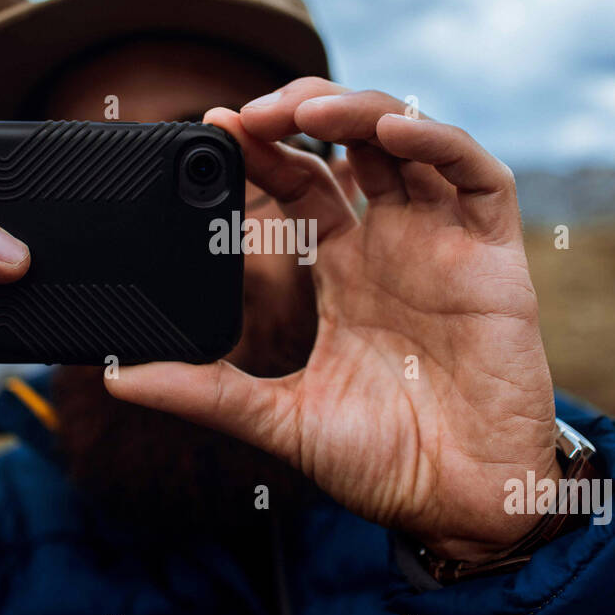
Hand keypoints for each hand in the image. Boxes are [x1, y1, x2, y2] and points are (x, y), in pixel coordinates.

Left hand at [108, 78, 556, 561]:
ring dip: (359, 110)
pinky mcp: (496, 256)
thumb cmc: (384, 463)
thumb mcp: (280, 418)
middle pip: (349, 144)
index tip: (214, 126)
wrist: (461, 506)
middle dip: (301, 112)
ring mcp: (445, 243)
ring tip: (307, 109)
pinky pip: (479, 176)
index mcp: (343, 271)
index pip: (299, 184)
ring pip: (408, 142)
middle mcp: (392, 244)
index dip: (262, 151)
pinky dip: (439, 141)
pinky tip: (390, 134)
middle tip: (251, 112)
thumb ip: (206, 391)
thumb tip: (117, 375)